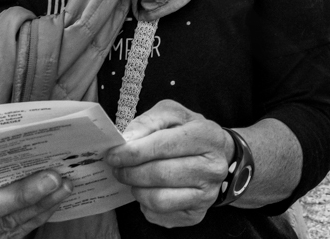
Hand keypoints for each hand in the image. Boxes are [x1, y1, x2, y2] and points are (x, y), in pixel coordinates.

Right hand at [0, 157, 71, 238]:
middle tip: (55, 179)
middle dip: (25, 195)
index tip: (36, 163)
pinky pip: (12, 235)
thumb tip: (28, 135)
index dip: (4, 175)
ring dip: (39, 207)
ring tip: (62, 188)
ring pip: (5, 225)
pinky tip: (52, 203)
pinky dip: (36, 218)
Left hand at [105, 100, 233, 228]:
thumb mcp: (173, 115)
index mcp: (207, 136)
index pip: (164, 145)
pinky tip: (148, 190)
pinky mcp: (196, 214)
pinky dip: (145, 204)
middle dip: (130, 172)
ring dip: (136, 189)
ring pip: (159, 199)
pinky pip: (160, 214)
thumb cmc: (189, 131)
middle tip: (118, 168)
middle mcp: (212, 167)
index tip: (113, 155)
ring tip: (133, 179)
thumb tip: (127, 140)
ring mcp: (207, 194)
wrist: (216, 154)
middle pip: (160, 174)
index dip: (134, 152)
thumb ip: (149, 121)